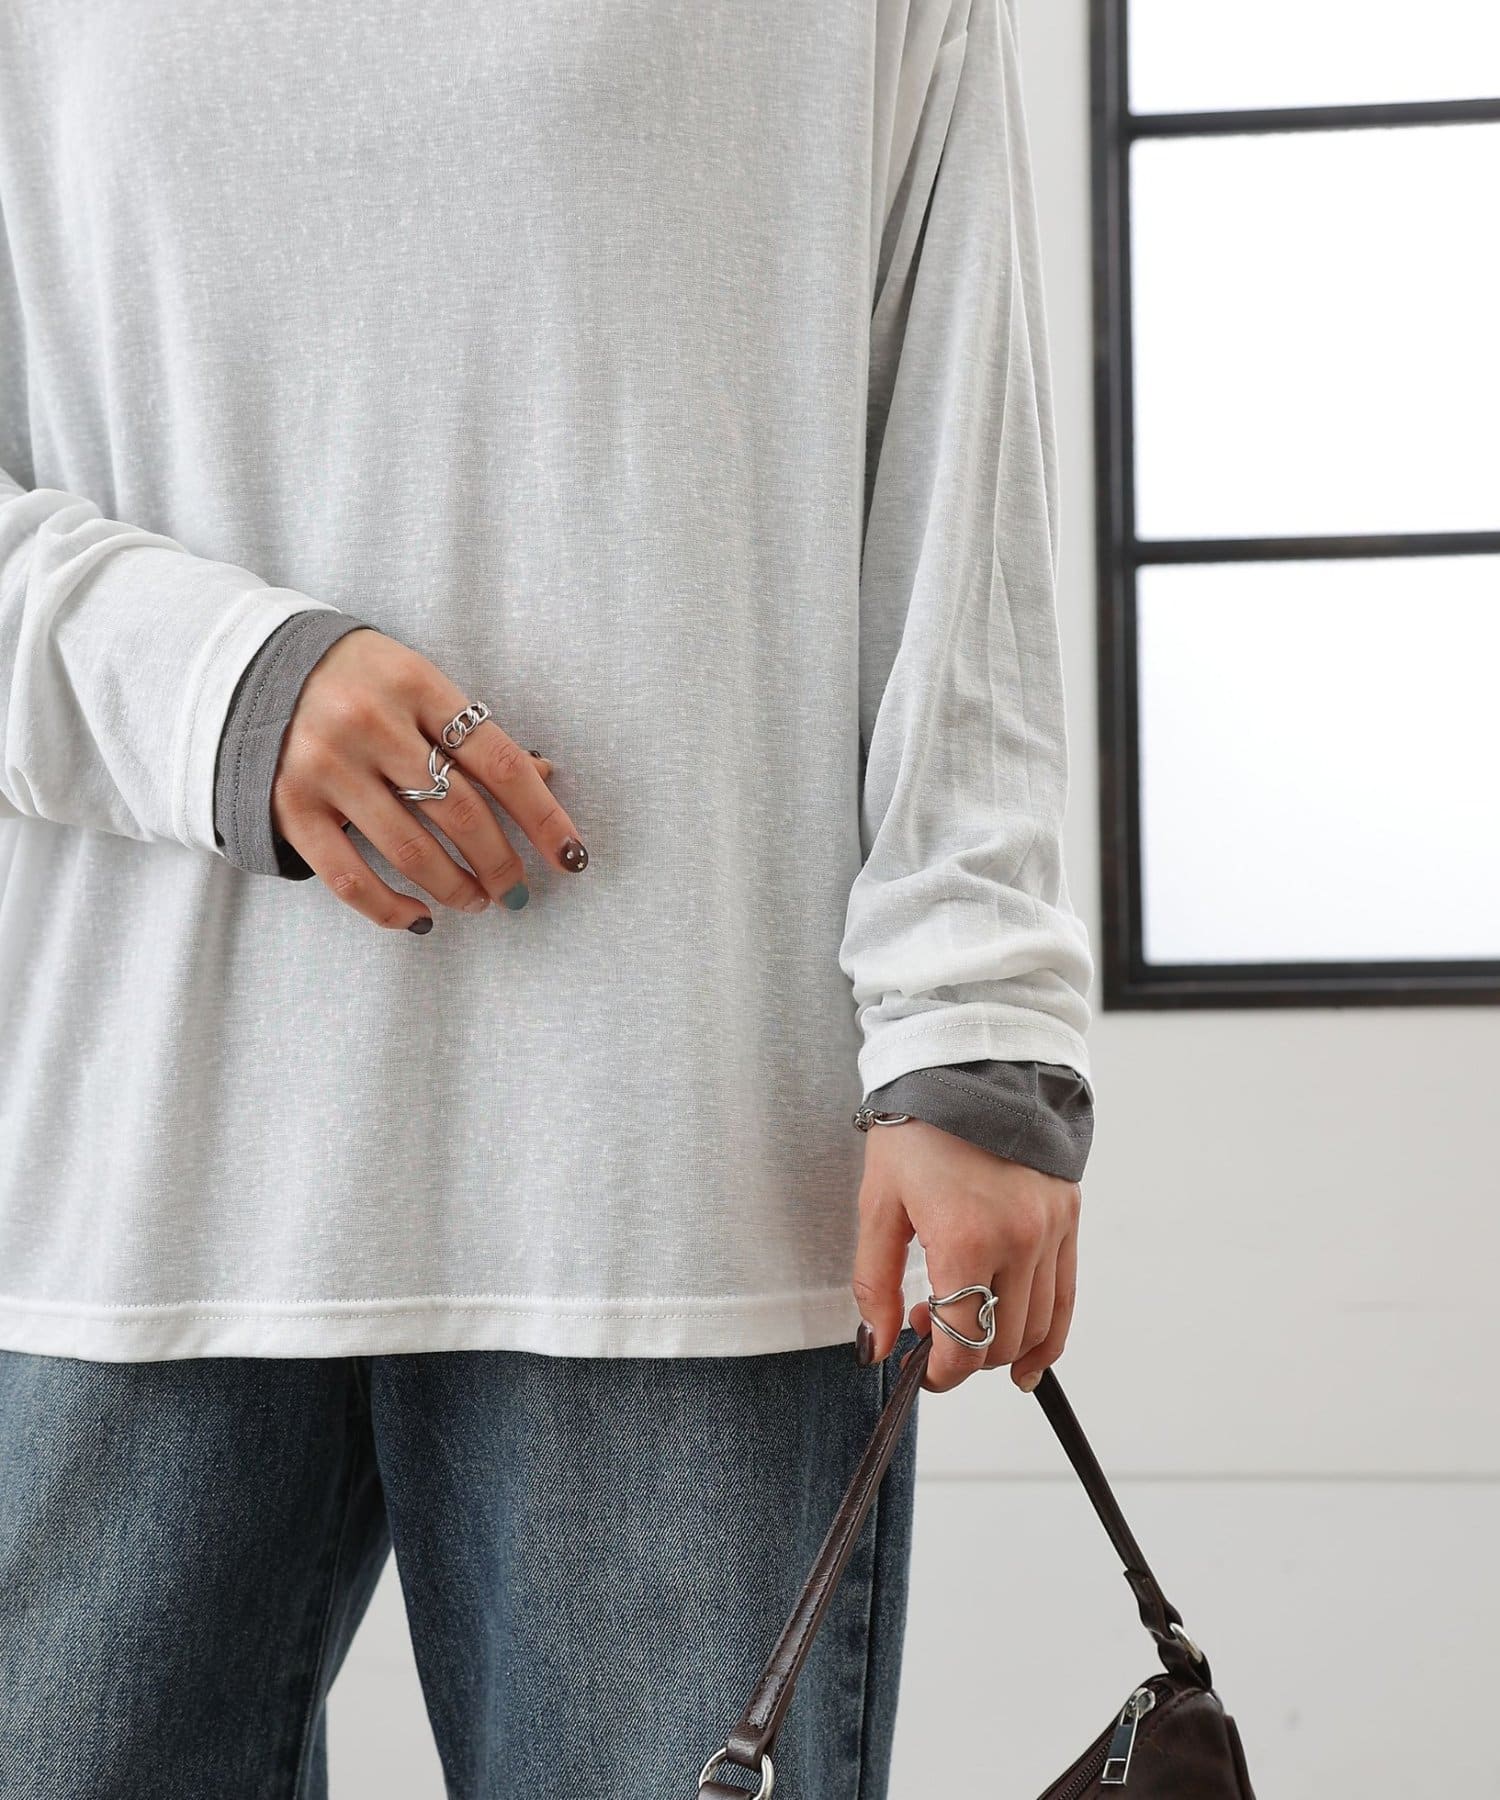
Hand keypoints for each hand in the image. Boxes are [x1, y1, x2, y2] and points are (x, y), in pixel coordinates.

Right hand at [270, 627, 588, 931]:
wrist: (249, 668)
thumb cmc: (357, 681)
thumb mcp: (416, 683)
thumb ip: (472, 731)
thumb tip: (544, 777)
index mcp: (416, 684)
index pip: (500, 760)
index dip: (544, 815)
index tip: (571, 856)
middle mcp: (371, 723)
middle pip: (461, 812)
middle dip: (501, 862)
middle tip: (518, 889)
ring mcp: (327, 766)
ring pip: (412, 852)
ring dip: (457, 888)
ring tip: (477, 901)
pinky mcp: (290, 806)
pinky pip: (350, 878)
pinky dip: (392, 909)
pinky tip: (420, 916)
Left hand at [851, 1118, 1080, 1393]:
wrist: (970, 1066)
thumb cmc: (917, 1129)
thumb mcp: (878, 1204)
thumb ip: (875, 1285)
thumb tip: (878, 1347)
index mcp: (966, 1237)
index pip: (965, 1344)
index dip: (940, 1373)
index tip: (919, 1369)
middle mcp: (1019, 1239)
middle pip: (1002, 1342)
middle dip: (964, 1355)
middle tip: (929, 1329)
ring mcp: (1051, 1229)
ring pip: (1040, 1327)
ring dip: (1001, 1346)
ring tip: (966, 1323)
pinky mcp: (1069, 1217)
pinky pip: (1066, 1296)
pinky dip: (1049, 1334)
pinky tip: (1027, 1356)